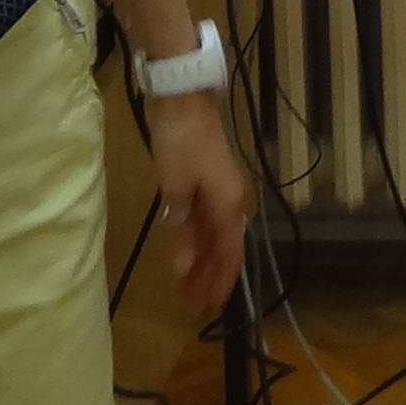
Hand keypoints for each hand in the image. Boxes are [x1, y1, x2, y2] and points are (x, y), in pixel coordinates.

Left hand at [145, 91, 251, 311]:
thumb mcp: (175, 182)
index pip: (230, 254)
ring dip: (199, 262)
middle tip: (193, 304)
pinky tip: (182, 255)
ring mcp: (215, 192)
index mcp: (228, 204)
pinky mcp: (201, 182)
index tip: (211, 306)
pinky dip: (192, 239)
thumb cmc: (182, 140)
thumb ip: (179, 217)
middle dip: (208, 277)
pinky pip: (200, 220)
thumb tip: (181, 238)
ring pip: (210, 236)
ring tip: (185, 286)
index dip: (221, 282)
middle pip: (222, 249)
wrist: (182, 98)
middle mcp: (228, 202)